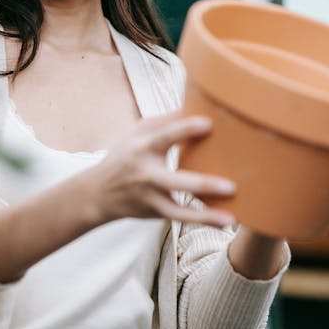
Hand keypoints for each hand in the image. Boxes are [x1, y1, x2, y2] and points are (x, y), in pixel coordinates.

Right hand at [83, 110, 235, 227]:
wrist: (97, 193)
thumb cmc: (125, 155)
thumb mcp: (136, 133)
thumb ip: (165, 121)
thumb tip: (197, 106)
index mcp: (142, 148)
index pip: (164, 137)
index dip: (185, 129)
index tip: (209, 123)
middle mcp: (145, 175)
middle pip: (174, 181)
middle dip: (202, 184)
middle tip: (231, 186)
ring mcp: (150, 197)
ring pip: (177, 210)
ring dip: (204, 215)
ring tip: (232, 219)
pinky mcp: (155, 213)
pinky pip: (180, 219)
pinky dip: (202, 221)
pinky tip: (226, 222)